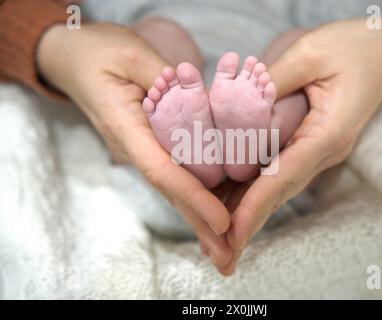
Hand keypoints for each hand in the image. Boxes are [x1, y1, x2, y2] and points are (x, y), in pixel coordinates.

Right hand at [36, 23, 233, 269]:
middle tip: (226, 253)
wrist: (75, 60)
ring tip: (224, 242)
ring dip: (197, 215)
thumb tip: (195, 92)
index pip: (162, 170)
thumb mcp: (131, 53)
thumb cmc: (98, 53)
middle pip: (170, 190)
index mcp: (126, 127)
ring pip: (172, 186)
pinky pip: (173, 171)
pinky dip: (193, 193)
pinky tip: (211, 209)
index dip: (193, 196)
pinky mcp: (149, 144)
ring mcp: (140, 148)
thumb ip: (164, 76)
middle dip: (199, 222)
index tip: (221, 220)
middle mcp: (133, 146)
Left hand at [221, 9, 381, 273]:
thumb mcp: (311, 53)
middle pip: (280, 191)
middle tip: (221, 254)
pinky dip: (256, 188)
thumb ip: (272, 80)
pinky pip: (279, 170)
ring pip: (278, 186)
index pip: (286, 175)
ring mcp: (318, 150)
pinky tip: (233, 200)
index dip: (257, 204)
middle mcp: (323, 150)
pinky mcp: (310, 144)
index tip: (232, 230)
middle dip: (249, 222)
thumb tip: (233, 101)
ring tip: (219, 238)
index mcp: (328, 133)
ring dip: (250, 211)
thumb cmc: (354, 48)